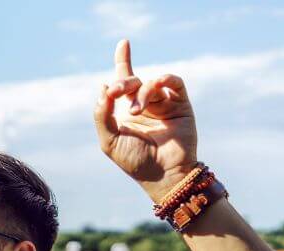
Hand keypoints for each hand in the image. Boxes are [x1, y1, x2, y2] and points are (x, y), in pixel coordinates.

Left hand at [94, 39, 198, 202]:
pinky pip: (174, 82)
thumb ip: (102, 114)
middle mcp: (146, 105)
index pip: (124, 82)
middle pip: (133, 81)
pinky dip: (163, 81)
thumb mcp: (109, 139)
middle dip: (124, 82)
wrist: (162, 174)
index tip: (124, 43)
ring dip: (141, 93)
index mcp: (127, 112)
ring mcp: (164, 104)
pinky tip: (154, 91)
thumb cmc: (134, 161)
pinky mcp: (181, 104)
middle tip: (118, 92)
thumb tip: (104, 86)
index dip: (124, 60)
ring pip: (151, 83)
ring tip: (136, 112)